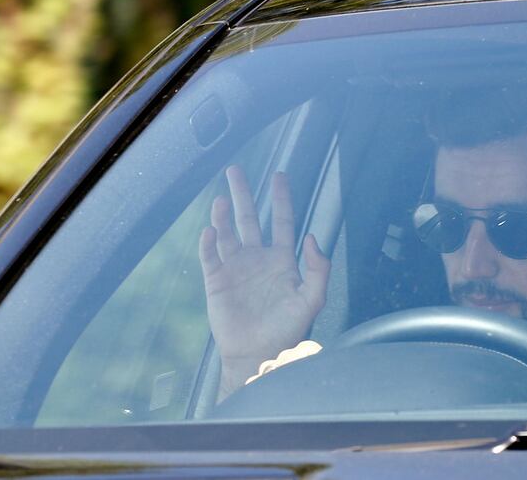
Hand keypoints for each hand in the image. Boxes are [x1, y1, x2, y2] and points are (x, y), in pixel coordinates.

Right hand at [198, 166, 329, 399]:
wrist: (258, 355)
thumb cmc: (287, 330)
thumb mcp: (312, 300)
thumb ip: (318, 269)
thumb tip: (311, 238)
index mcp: (281, 260)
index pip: (281, 221)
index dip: (281, 199)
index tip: (279, 176)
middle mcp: (257, 259)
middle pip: (249, 218)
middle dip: (243, 194)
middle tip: (235, 171)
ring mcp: (235, 268)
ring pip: (227, 233)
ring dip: (223, 215)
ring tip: (221, 199)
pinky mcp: (216, 280)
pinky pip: (210, 256)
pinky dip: (209, 242)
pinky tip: (210, 229)